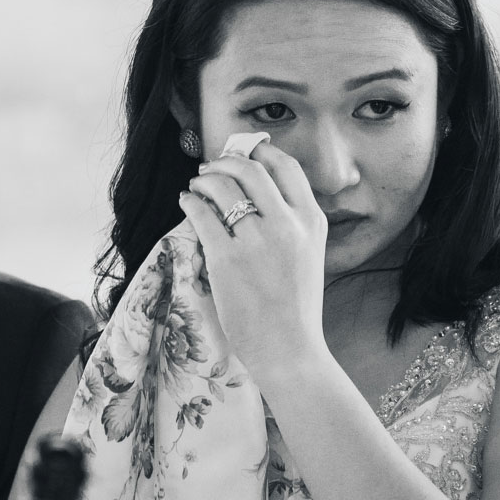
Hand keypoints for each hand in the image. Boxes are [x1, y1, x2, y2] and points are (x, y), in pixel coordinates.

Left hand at [177, 140, 328, 387]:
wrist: (289, 348)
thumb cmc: (296, 307)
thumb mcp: (310, 255)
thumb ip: (293, 224)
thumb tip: (259, 194)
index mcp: (311, 221)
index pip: (286, 167)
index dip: (261, 151)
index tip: (245, 151)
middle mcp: (287, 224)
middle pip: (250, 169)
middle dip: (225, 161)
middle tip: (211, 166)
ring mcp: (256, 240)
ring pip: (222, 186)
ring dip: (204, 178)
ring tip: (197, 184)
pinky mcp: (227, 258)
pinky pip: (202, 214)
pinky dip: (191, 201)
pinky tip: (188, 201)